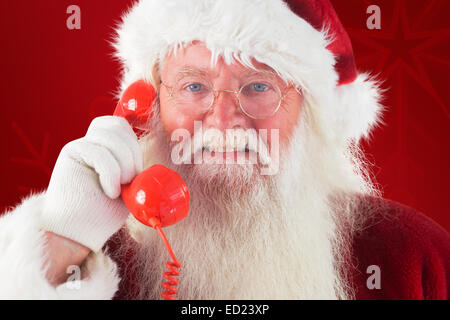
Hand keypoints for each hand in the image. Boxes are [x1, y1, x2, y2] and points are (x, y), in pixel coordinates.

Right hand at [40, 116, 142, 251]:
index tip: (135, 172)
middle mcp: (92, 143)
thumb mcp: (128, 189)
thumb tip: (153, 164)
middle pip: (118, 126)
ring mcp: (80, 146)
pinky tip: (109, 192)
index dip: (133, 143)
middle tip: (129, 182)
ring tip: (119, 188)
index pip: (121, 125)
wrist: (77, 233)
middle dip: (132, 154)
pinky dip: (111, 173)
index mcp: (106, 148)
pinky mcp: (71, 153)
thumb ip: (134, 169)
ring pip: (110, 136)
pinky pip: (99, 152)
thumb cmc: (102, 214)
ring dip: (123, 163)